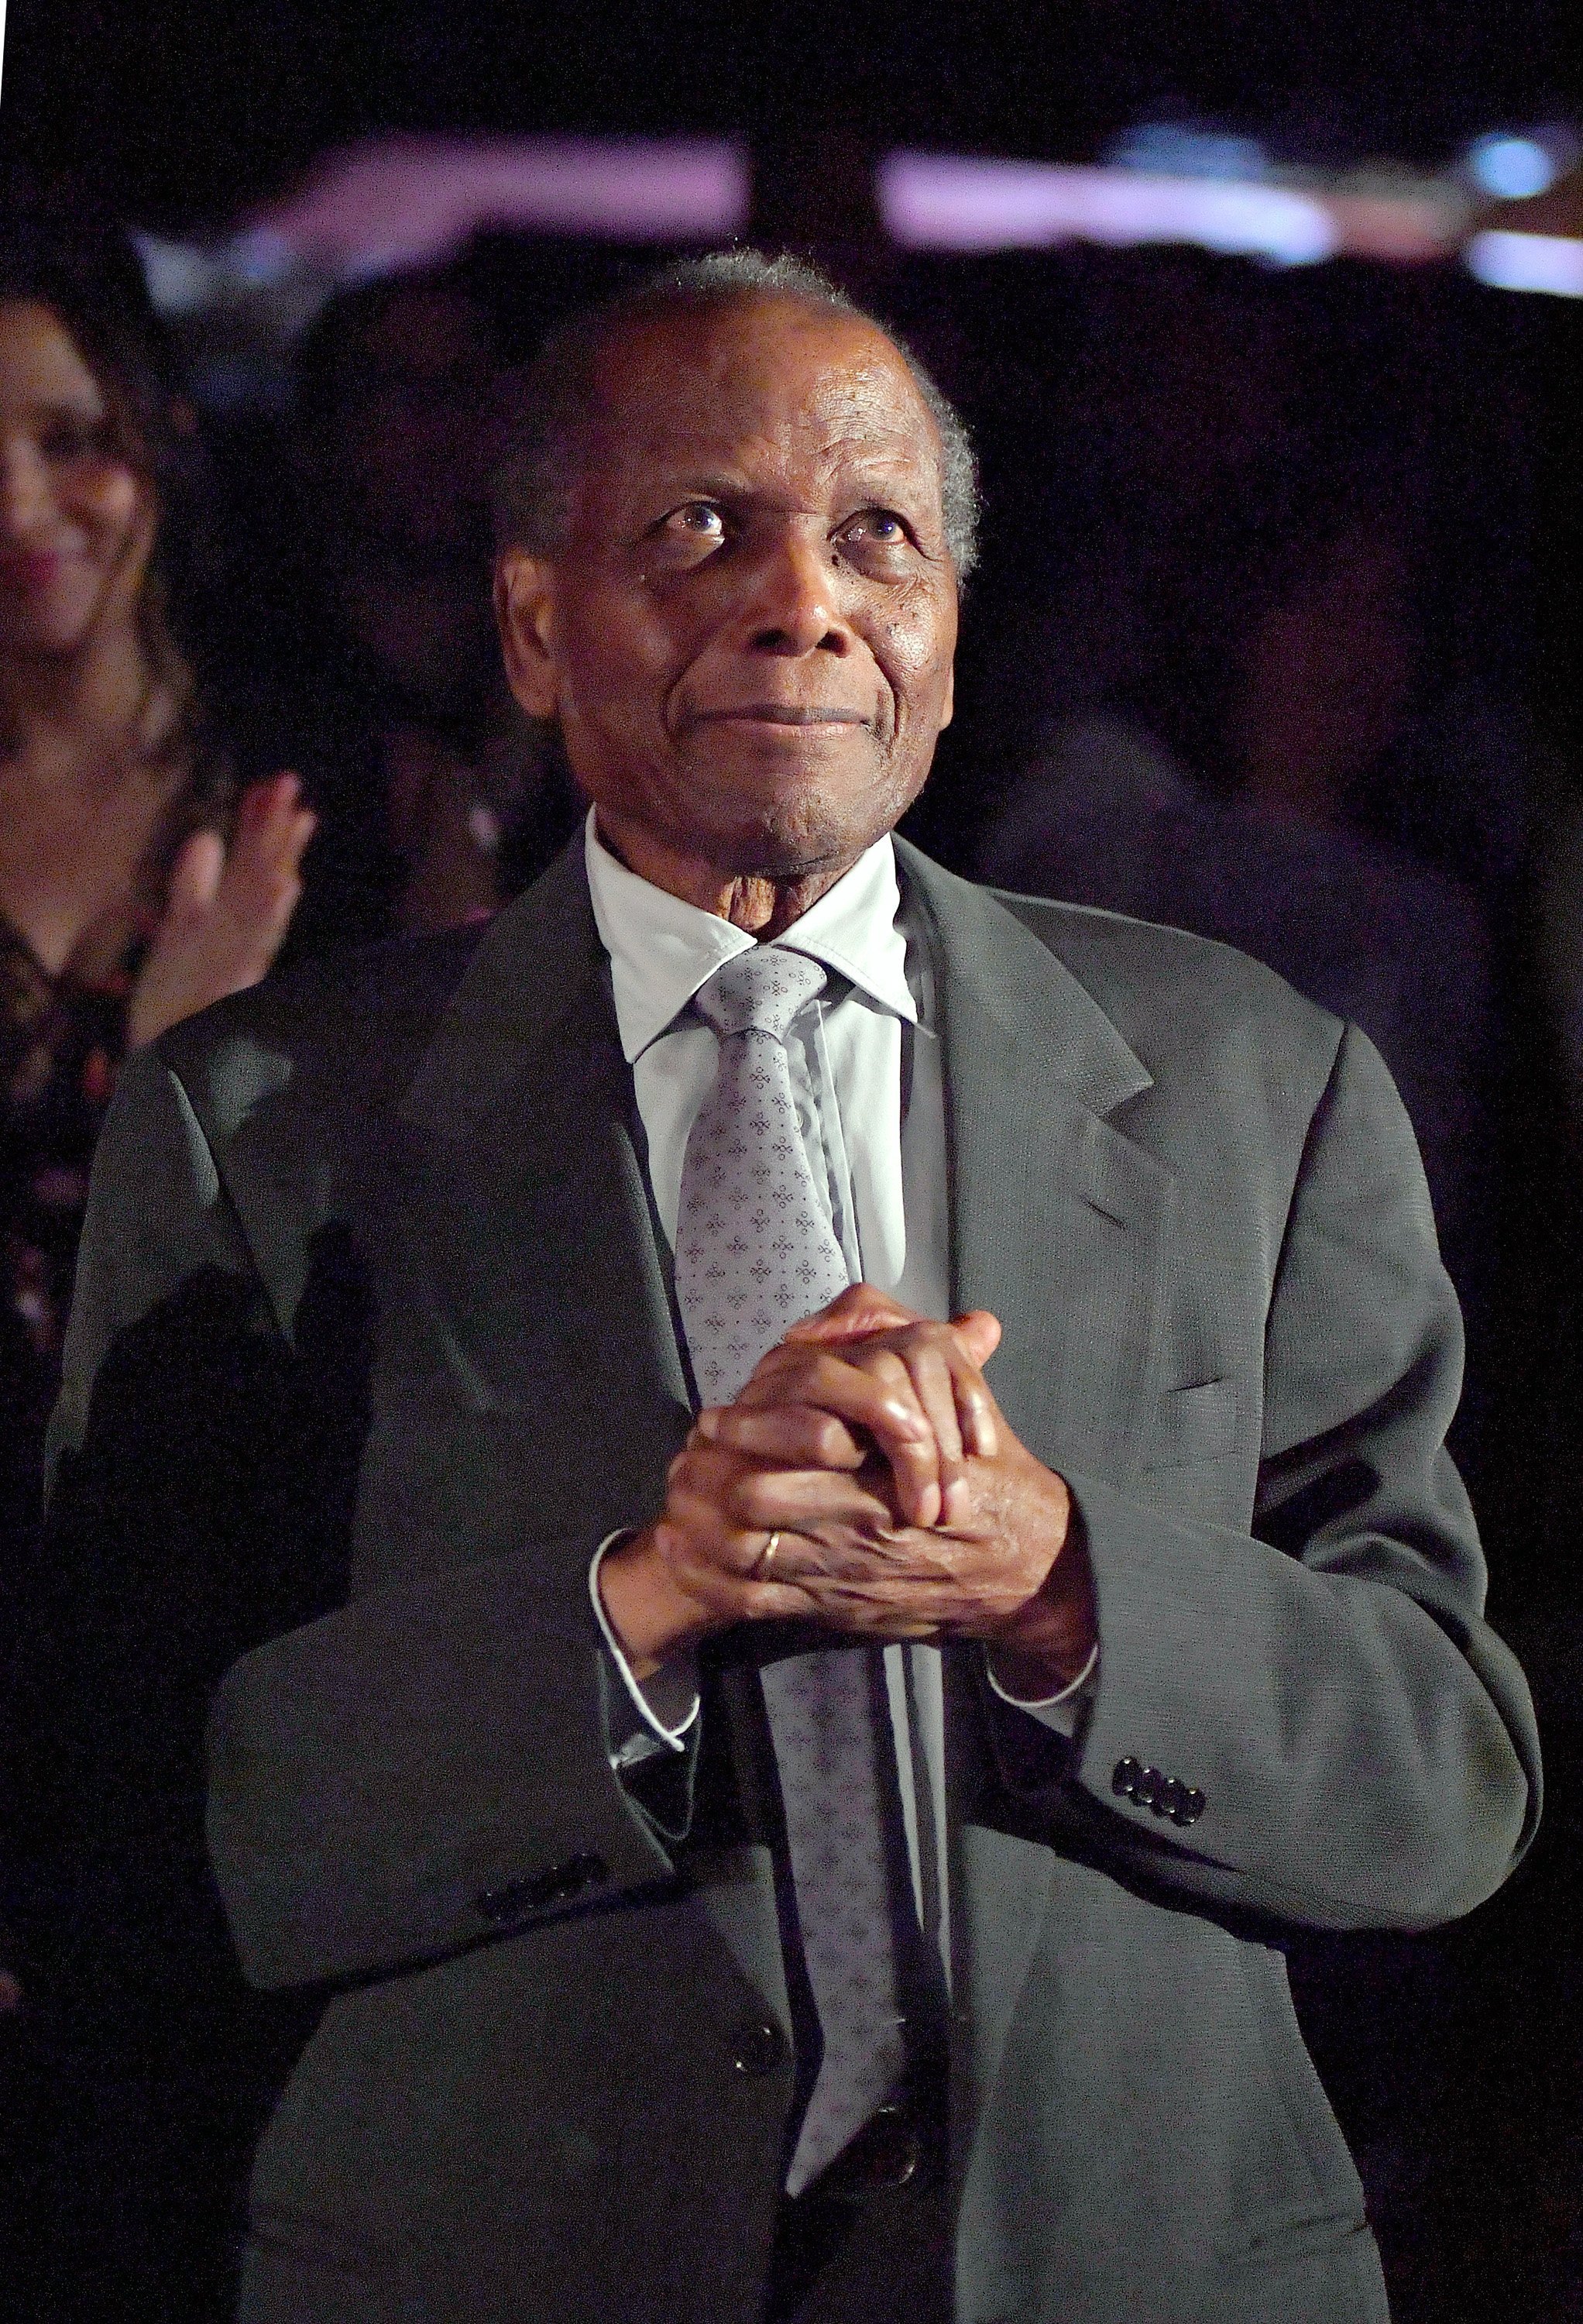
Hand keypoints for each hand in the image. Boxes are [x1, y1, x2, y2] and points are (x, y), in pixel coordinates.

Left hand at [127, 774, 314, 1047]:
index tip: (277, 784)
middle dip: (275, 833)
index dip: (262, 826)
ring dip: (278, 872)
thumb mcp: (181, 927)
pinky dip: (265, 927)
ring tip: (295, 828)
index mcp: (230, 921)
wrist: (164, 1062)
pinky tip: (279, 895)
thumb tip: (206, 836)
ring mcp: (235, 967)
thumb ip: (195, 884)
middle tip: (289, 784)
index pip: (251, 865)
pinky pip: (248, 956)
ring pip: (262, 912)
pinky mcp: (224, 994)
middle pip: (262, 879)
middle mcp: (239, 940)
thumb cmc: (175, 998)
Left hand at [599, 1287, 1094, 1692]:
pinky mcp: (837, 1609)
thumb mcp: (979, 1411)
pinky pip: (756, 1601)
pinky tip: (685, 1558)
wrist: (1027, 1571)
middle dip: (711, 1480)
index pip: (798, 1441)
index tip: (715, 1419)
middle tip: (682, 1462)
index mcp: (886, 1464)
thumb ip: (956, 1359)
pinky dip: (711, 1581)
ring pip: (747, 1551)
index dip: (744, 1429)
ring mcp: (846, 1570)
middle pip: (758, 1497)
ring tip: (673, 1507)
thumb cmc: (997, 1487)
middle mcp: (860, 1519)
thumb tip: (962, 1314)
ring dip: (700, 1529)